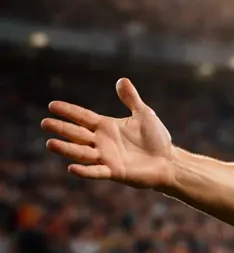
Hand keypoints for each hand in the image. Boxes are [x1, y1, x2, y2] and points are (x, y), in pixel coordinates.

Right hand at [42, 78, 175, 189]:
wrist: (169, 161)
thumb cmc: (156, 139)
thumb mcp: (144, 115)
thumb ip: (131, 99)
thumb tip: (122, 80)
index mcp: (106, 126)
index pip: (82, 117)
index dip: (68, 111)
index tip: (52, 105)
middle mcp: (101, 142)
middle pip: (77, 134)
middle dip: (62, 128)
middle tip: (45, 123)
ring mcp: (106, 157)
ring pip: (82, 153)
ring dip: (66, 149)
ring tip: (50, 143)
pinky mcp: (115, 172)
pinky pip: (97, 172)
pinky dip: (85, 171)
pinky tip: (71, 168)